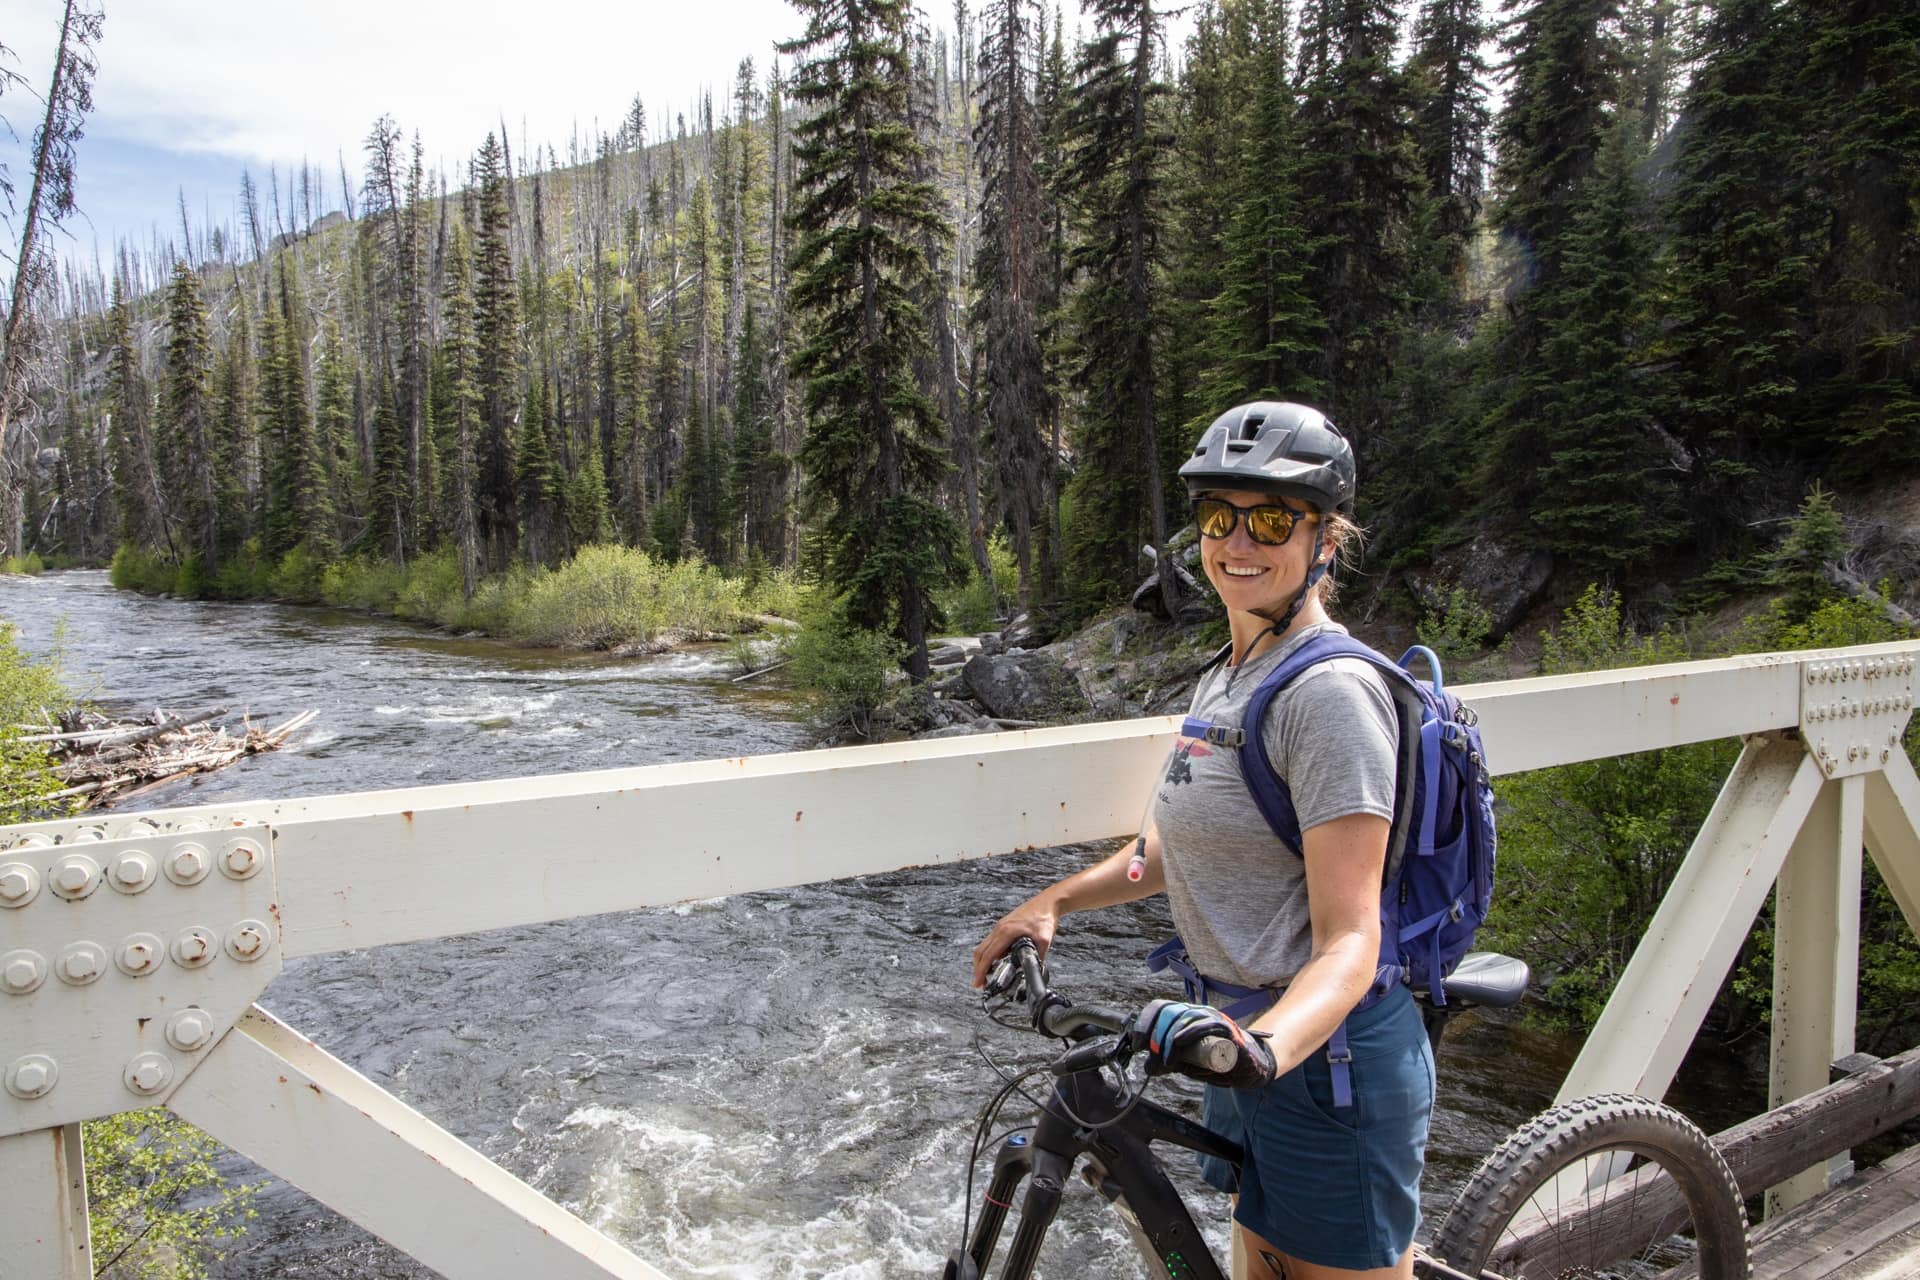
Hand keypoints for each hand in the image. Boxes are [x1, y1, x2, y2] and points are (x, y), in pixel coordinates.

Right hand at [972, 896, 1059, 988]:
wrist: (1047, 902)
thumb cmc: (1044, 916)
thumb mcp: (1044, 940)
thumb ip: (1038, 957)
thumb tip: (1036, 970)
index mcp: (1006, 932)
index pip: (988, 955)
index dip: (981, 971)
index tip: (978, 982)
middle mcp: (999, 929)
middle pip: (980, 951)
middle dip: (978, 969)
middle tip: (981, 983)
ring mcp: (1000, 927)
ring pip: (984, 946)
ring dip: (983, 961)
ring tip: (988, 975)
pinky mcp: (1003, 926)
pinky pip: (991, 942)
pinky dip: (989, 953)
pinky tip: (997, 961)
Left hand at [1126, 999, 1276, 1089]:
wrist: (1250, 1068)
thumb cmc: (1217, 1062)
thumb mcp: (1187, 1063)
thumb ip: (1168, 1061)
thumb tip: (1147, 1066)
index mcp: (1186, 1016)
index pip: (1160, 1007)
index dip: (1145, 1022)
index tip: (1137, 1043)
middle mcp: (1198, 1012)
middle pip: (1169, 1012)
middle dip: (1155, 1034)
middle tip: (1151, 1054)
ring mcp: (1213, 1018)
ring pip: (1184, 1017)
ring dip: (1168, 1039)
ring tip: (1166, 1060)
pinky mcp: (1227, 1029)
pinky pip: (1205, 1025)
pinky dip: (1188, 1032)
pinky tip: (1177, 1044)